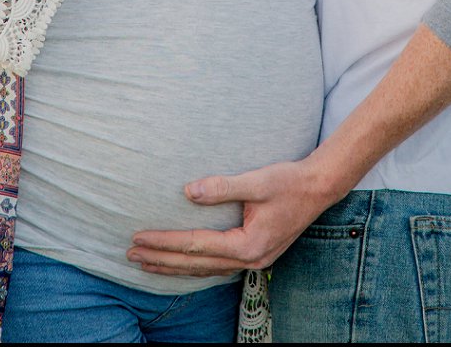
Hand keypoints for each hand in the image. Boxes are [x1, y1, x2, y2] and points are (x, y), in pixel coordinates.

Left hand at [128, 158, 338, 274]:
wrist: (320, 187)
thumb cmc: (290, 181)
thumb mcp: (258, 180)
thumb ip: (222, 187)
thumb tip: (188, 192)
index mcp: (248, 245)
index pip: (195, 246)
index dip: (164, 242)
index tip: (137, 238)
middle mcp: (250, 260)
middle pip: (195, 265)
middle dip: (161, 260)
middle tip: (130, 255)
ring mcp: (254, 262)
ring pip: (205, 271)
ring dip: (174, 267)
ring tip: (147, 263)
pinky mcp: (256, 255)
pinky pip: (217, 267)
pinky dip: (195, 266)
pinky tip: (182, 264)